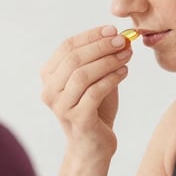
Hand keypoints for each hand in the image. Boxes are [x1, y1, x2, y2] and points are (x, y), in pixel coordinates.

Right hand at [40, 25, 132, 156]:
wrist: (93, 146)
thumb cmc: (94, 110)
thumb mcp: (95, 80)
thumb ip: (101, 59)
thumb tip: (120, 37)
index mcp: (48, 77)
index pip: (66, 47)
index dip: (90, 36)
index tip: (112, 29)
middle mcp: (49, 91)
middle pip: (73, 59)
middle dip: (101, 46)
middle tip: (123, 41)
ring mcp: (61, 107)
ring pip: (82, 75)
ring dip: (108, 61)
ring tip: (127, 55)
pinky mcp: (77, 119)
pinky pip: (95, 92)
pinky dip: (112, 78)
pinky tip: (124, 72)